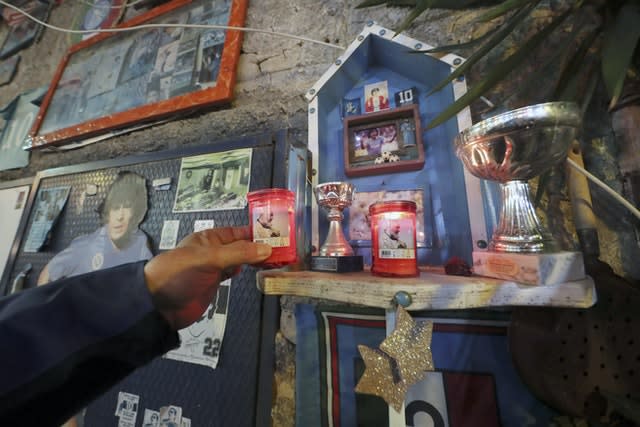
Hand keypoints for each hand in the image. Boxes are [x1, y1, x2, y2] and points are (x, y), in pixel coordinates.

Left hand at [144, 226, 271, 329]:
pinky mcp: (214, 284)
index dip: (257, 233)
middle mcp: (213, 250)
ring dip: (255, 260)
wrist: (159, 304)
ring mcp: (214, 268)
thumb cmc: (180, 273)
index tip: (280, 236)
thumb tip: (268, 249)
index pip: (239, 232)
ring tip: (277, 260)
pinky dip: (246, 272)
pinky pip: (234, 274)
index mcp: (209, 238)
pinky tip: (258, 272)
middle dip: (260, 247)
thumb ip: (239, 253)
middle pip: (241, 246)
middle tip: (284, 251)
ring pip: (240, 260)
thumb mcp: (209, 259)